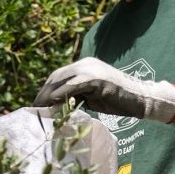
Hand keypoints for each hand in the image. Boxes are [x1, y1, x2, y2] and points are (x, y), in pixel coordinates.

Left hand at [34, 56, 174, 121]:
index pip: (58, 76)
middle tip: (33, 109)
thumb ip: (76, 97)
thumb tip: (58, 106)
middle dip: (42, 93)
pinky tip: (51, 103)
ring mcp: (92, 70)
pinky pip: (74, 86)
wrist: (141, 98)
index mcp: (84, 66)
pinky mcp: (97, 79)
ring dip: (47, 95)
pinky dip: (61, 93)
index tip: (36, 104)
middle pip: (57, 76)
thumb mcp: (92, 97)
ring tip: (39, 109)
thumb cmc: (118, 100)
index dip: (45, 89)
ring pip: (63, 80)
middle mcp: (86, 64)